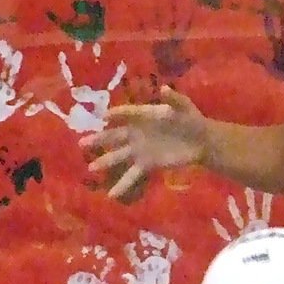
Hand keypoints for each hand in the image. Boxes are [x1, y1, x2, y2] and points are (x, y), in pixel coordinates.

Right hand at [81, 86, 207, 198]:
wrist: (201, 141)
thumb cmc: (191, 120)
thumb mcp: (184, 107)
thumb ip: (174, 99)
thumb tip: (165, 89)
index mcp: (144, 116)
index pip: (126, 114)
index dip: (117, 114)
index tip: (105, 117)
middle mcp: (137, 133)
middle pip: (114, 136)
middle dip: (99, 140)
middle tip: (82, 144)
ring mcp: (140, 150)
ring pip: (119, 156)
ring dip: (105, 162)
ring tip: (91, 168)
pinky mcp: (147, 164)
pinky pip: (132, 174)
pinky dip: (123, 184)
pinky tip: (112, 194)